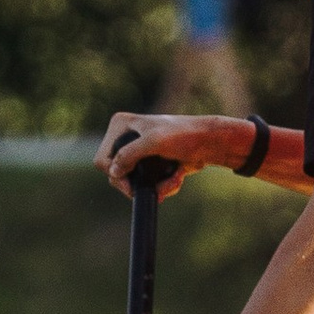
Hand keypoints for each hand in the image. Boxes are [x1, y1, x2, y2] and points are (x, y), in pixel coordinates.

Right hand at [95, 108, 214, 194]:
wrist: (210, 143)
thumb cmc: (184, 135)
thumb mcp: (154, 141)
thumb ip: (129, 154)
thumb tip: (113, 173)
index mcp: (121, 126)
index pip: (103, 160)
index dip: (115, 174)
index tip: (132, 184)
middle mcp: (126, 138)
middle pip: (117, 176)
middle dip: (140, 184)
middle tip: (159, 186)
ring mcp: (138, 153)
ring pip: (134, 184)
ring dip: (156, 187)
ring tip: (174, 178)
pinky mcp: (151, 165)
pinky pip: (149, 185)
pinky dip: (164, 186)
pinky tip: (177, 177)